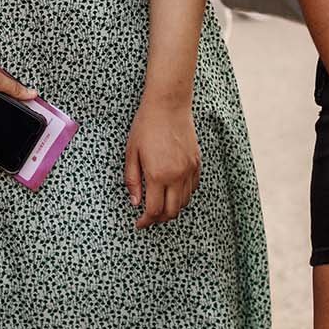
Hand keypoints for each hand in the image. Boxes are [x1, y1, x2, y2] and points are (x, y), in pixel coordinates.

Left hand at [124, 99, 201, 227]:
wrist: (168, 105)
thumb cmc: (146, 126)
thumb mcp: (131, 153)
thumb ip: (132, 180)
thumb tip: (135, 202)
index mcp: (158, 175)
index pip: (154, 210)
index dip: (146, 221)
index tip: (139, 223)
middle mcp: (177, 176)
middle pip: (172, 212)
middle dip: (159, 219)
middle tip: (149, 218)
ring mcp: (189, 170)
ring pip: (184, 202)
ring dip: (172, 208)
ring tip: (160, 205)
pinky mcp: (197, 163)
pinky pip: (193, 188)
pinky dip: (183, 196)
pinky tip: (172, 191)